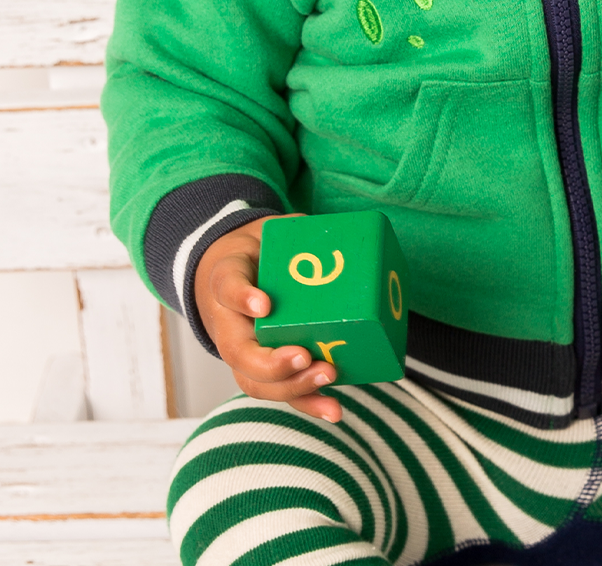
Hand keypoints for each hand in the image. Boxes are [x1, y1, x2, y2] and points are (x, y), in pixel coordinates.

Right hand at [193, 215, 341, 422]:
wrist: (233, 272)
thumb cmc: (257, 252)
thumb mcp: (269, 231)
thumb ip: (296, 230)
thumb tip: (334, 231)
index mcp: (226, 282)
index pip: (228, 288)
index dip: (243, 297)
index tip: (263, 302)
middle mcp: (230, 325)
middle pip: (240, 354)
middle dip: (272, 362)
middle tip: (303, 355)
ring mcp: (246, 352)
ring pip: (257, 383)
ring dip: (293, 388)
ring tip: (326, 378)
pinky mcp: (269, 368)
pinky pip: (283, 392)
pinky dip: (308, 404)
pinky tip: (334, 411)